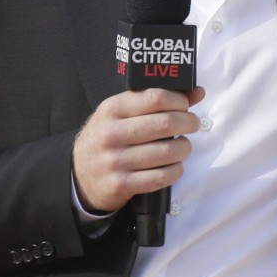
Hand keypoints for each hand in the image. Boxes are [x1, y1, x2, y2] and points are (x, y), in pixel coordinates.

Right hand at [72, 86, 206, 212]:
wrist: (79, 174)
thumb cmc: (108, 137)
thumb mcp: (121, 113)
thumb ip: (155, 100)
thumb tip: (196, 92)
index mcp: (112, 109)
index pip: (155, 97)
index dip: (179, 101)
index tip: (186, 106)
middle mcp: (112, 133)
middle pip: (165, 123)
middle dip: (188, 123)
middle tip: (192, 124)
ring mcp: (115, 160)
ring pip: (166, 152)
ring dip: (184, 148)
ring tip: (183, 146)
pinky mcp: (121, 184)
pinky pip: (160, 177)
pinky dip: (175, 171)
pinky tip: (174, 166)